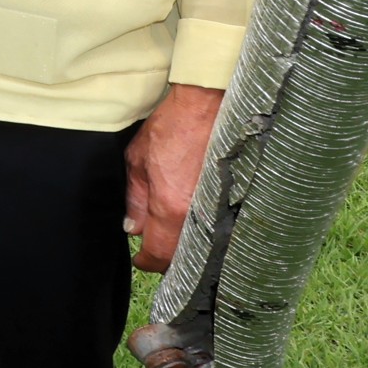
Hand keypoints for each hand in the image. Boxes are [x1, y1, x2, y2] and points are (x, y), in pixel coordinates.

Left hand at [126, 82, 221, 270]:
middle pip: (183, 258)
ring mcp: (220, 210)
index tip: (138, 259)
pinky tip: (197, 228)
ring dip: (188, 251)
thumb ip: (135, 198)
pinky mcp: (235, 201)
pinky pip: (220, 231)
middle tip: (155, 251)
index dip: (145, 261)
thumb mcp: (138, 160)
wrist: (208, 106)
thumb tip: (132, 227)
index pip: (158, 254)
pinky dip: (207, 236)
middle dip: (167, 261)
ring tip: (174, 241)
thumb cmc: (171, 127)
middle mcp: (198, 215)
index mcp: (170, 207)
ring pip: (203, 248)